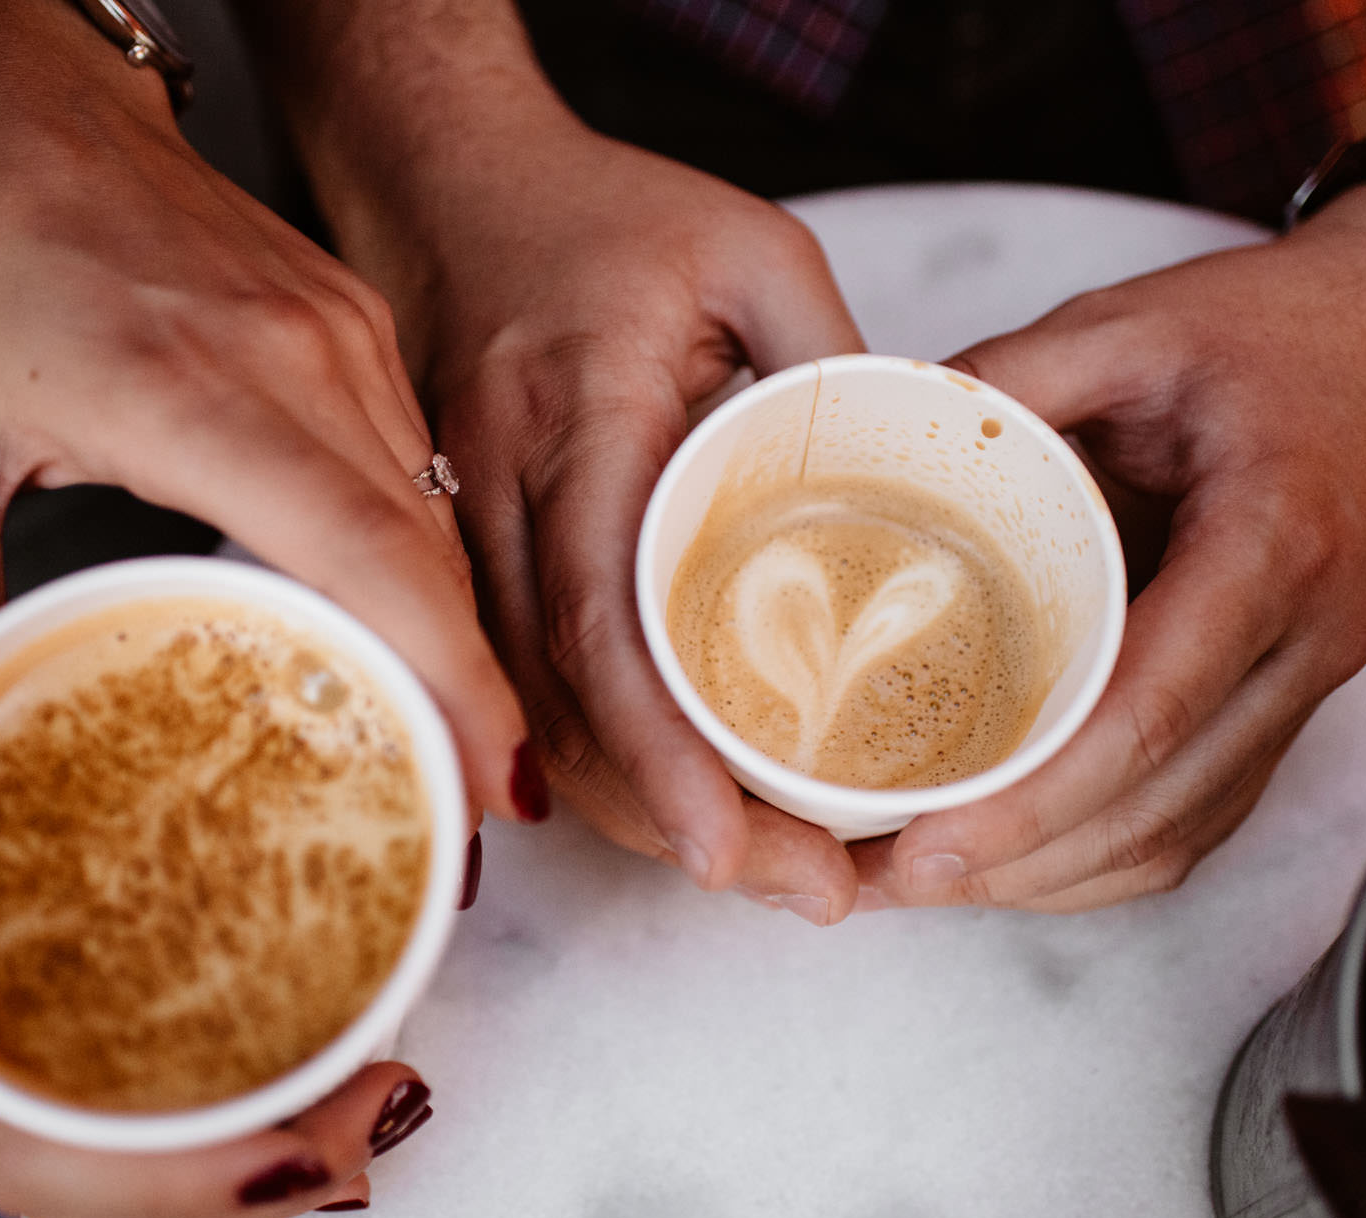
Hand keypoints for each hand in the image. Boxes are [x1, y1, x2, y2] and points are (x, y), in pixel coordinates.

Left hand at [0, 0, 530, 821]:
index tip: (488, 780)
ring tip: (461, 748)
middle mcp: (299, 362)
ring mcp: (343, 339)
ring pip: (440, 515)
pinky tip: (417, 632)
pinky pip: (421, 465)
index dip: (444, 674)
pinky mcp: (358, 329)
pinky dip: (430, 563)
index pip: (364, 550)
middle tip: (483, 815)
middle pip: (430, 554)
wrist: (29, 100)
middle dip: (477, 694)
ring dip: (459, 635)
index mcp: (193, 392)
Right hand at [0, 696, 430, 1217]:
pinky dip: (200, 1150)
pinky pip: (98, 1160)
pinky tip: (281, 1100)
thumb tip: (110, 668)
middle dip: (259, 1178)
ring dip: (242, 1175)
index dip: (181, 1165)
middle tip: (388, 1104)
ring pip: (112, 1201)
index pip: (39, 1147)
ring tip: (364, 1109)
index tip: (305, 1143)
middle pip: (109, 1205)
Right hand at [328, 108, 866, 914]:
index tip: (732, 849)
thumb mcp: (754, 252)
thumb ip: (834, 366)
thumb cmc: (605, 212)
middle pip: (564, 704)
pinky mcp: (461, 554)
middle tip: (800, 889)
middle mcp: (498, 492)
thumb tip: (918, 498)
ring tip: (762, 866)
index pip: (607, 620)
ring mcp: (463, 532)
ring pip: (529, 715)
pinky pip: (516, 682)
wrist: (446, 181)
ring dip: (634, 809)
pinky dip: (592, 759)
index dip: (662, 753)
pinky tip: (670, 803)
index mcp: (579, 418)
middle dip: (674, 820)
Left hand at [852, 184, 1365, 911]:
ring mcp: (1309, 682)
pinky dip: (1102, 855)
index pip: (1151, 709)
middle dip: (1019, 862)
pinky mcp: (1287, 702)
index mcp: (1273, 539)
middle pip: (1161, 800)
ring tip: (924, 877)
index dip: (1037, 796)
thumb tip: (876, 436)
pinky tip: (1011, 856)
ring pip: (1180, 831)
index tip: (931, 839)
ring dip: (1052, 875)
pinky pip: (1199, 814)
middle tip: (890, 875)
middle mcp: (1309, 636)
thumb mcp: (1129, 322)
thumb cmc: (1274, 329)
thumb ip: (1008, 378)